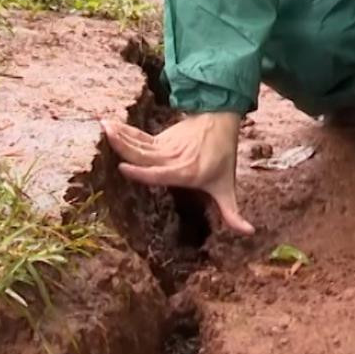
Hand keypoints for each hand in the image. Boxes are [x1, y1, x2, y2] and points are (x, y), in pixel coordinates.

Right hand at [100, 112, 253, 234]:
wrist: (220, 121)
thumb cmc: (222, 157)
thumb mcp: (227, 186)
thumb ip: (232, 213)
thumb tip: (249, 232)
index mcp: (187, 172)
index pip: (161, 173)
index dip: (142, 172)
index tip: (123, 168)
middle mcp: (173, 159)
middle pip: (145, 155)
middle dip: (125, 147)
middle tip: (107, 137)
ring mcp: (166, 147)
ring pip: (140, 144)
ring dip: (121, 135)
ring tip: (104, 127)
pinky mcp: (160, 139)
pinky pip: (140, 137)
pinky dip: (125, 132)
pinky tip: (110, 126)